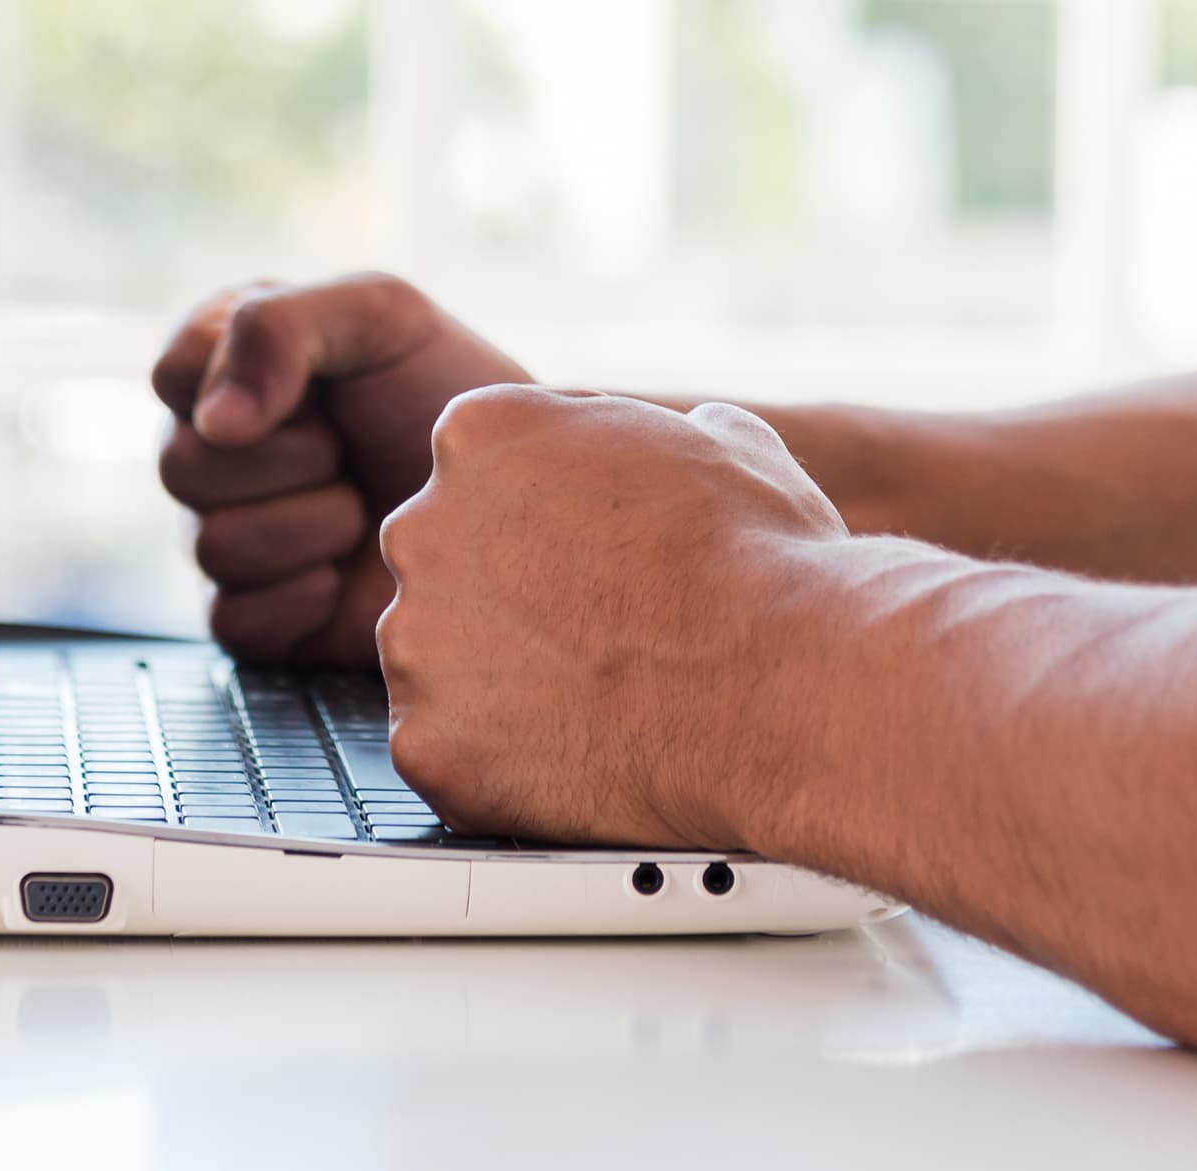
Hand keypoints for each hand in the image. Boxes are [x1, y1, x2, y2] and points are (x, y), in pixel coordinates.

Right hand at [150, 272, 533, 663]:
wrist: (518, 495)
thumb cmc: (447, 395)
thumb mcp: (381, 315)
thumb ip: (278, 328)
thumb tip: (212, 422)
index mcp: (228, 366)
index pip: (172, 373)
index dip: (246, 385)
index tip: (321, 389)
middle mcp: (213, 453)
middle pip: (184, 467)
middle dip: (296, 459)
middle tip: (354, 450)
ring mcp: (228, 534)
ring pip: (213, 546)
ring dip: (314, 527)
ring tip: (366, 509)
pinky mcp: (256, 616)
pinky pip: (235, 620)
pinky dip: (306, 600)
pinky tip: (350, 574)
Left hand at [375, 387, 849, 846]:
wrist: (782, 688)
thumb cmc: (763, 559)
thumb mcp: (727, 441)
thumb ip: (660, 431)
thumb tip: (686, 434)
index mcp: (479, 435)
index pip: (475, 467)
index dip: (538, 513)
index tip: (589, 553)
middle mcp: (422, 528)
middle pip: (440, 562)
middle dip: (500, 595)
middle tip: (587, 634)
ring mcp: (414, 644)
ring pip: (434, 662)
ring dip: (492, 682)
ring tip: (591, 702)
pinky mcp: (427, 746)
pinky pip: (444, 754)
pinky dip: (494, 766)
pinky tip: (570, 760)